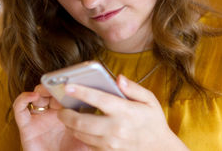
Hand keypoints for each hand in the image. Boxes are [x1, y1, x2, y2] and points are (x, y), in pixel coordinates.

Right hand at [13, 84, 89, 150]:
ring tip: (47, 88)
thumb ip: (93, 127)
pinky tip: (33, 96)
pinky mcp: (25, 126)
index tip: (74, 81)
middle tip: (60, 82)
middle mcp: (51, 115)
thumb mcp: (87, 141)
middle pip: (50, 92)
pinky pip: (19, 109)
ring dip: (40, 88)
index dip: (68, 87)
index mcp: (67, 115)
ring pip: (35, 96)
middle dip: (54, 84)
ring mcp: (38, 119)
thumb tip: (104, 113)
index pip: (65, 94)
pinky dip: (23, 98)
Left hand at [57, 75, 189, 150]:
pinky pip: (87, 144)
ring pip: (81, 135)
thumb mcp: (149, 100)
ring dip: (70, 125)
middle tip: (61, 108)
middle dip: (67, 114)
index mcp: (125, 112)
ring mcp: (111, 144)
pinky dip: (80, 135)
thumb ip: (133, 88)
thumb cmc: (153, 122)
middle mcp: (116, 129)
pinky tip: (80, 128)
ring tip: (68, 117)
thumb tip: (118, 78)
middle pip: (82, 122)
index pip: (99, 100)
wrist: (160, 150)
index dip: (82, 92)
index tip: (68, 87)